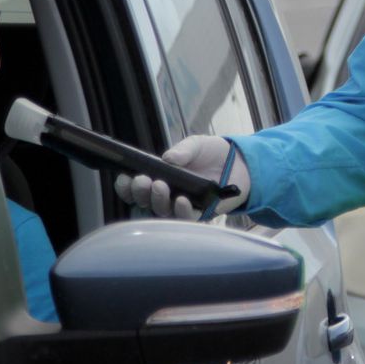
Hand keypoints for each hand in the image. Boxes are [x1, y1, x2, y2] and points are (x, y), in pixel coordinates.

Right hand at [113, 135, 250, 218]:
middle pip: (145, 201)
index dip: (126, 186)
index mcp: (160, 177)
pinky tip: (181, 200)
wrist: (240, 162)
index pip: (135, 187)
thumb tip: (167, 159)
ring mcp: (182, 205)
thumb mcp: (195, 145)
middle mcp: (167, 194)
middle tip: (142, 181)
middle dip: (140, 192)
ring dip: (157, 201)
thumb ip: (182, 150)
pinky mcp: (200, 213)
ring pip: (162, 212)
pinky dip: (182, 211)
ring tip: (160, 186)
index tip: (124, 178)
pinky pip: (187, 218)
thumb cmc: (212, 154)